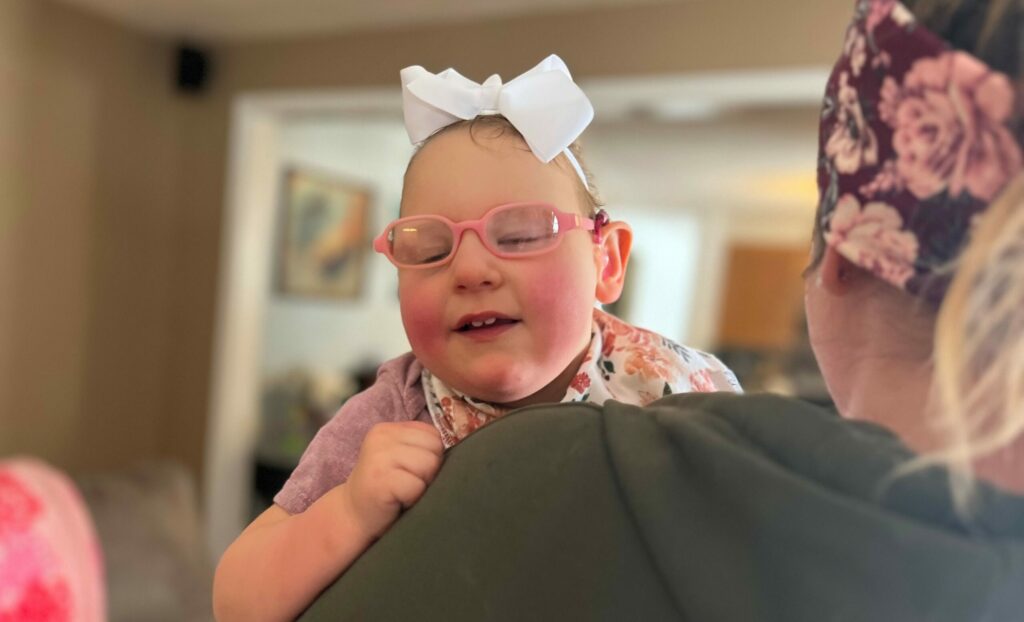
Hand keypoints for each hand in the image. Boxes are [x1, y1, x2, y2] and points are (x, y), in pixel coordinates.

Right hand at [344, 421, 444, 538]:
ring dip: (421, 485)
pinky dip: (412, 498)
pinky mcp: (380, 479)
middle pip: (435, 448)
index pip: (433, 434)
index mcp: (387, 429)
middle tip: (406, 485)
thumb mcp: (398, 459)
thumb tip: (462, 451)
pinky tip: (396, 501)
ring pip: (429, 465)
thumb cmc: (384, 491)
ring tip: (402, 492)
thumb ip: (419, 448)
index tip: (410, 472)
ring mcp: (378, 457)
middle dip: (429, 471)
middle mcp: (381, 437)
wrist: (351, 518)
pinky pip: (417, 486)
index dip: (430, 457)